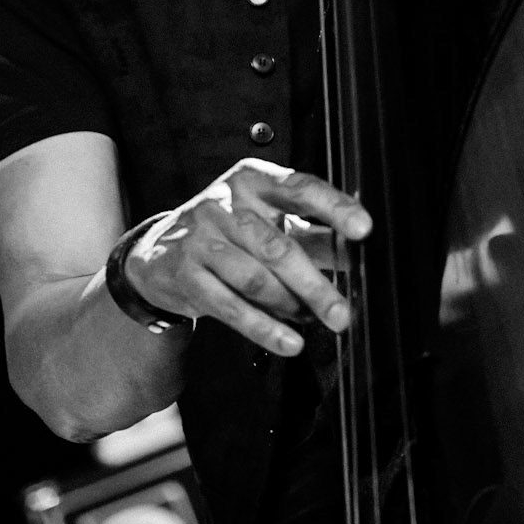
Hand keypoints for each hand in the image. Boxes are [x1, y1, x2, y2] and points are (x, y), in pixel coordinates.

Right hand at [122, 158, 371, 356]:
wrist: (159, 253)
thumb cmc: (228, 233)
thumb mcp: (267, 221)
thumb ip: (311, 236)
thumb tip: (358, 256)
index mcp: (253, 181)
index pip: (299, 188)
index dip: (334, 207)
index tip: (364, 229)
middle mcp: (224, 204)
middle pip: (277, 246)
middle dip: (315, 284)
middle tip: (343, 313)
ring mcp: (200, 238)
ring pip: (254, 278)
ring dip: (291, 306)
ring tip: (315, 322)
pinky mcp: (186, 274)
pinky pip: (231, 307)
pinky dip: (264, 329)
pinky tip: (289, 342)